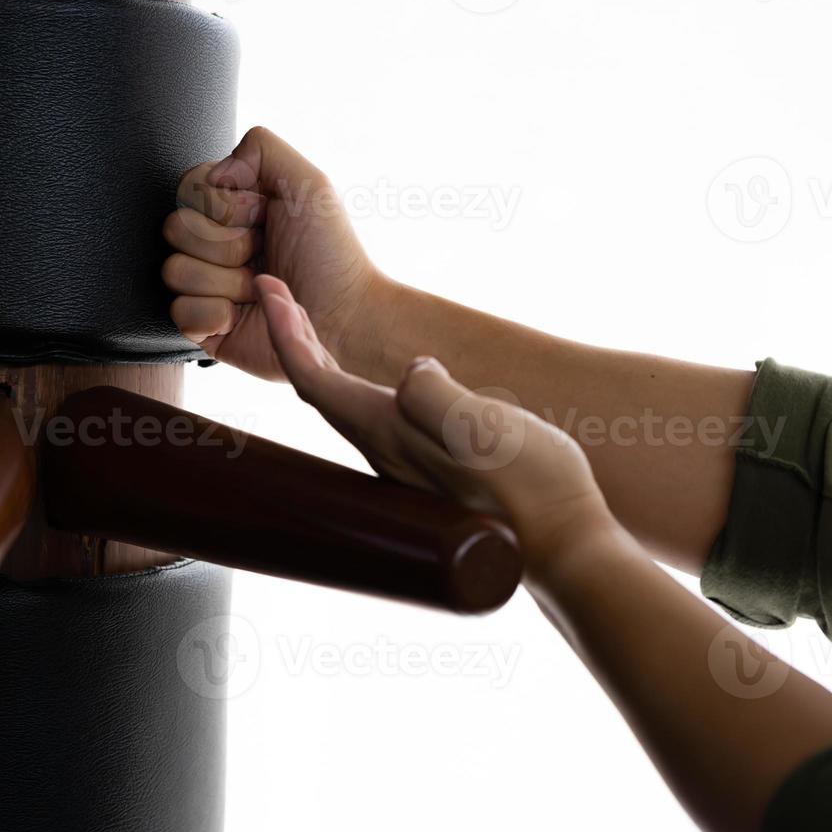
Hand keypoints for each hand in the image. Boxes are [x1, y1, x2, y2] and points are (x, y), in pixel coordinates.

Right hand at [164, 127, 382, 381]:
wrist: (343, 316)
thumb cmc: (331, 254)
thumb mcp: (308, 183)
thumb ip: (260, 148)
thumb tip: (214, 175)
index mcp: (230, 208)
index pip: (188, 189)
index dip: (225, 205)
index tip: (263, 216)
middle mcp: (212, 244)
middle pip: (174, 228)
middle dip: (227, 242)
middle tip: (262, 253)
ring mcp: (204, 286)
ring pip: (174, 271)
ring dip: (226, 281)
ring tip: (257, 286)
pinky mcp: (202, 326)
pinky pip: (179, 313)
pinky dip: (216, 315)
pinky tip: (242, 314)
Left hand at [253, 274, 617, 574]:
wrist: (563, 544)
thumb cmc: (529, 487)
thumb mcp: (481, 427)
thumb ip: (434, 395)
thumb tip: (413, 370)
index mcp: (389, 432)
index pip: (314, 378)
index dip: (286, 330)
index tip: (268, 287)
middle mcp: (387, 451)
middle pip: (320, 389)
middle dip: (295, 338)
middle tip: (278, 293)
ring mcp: (409, 464)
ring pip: (344, 405)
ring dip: (321, 361)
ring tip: (311, 327)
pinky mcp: (434, 470)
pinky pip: (376, 417)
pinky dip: (357, 384)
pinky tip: (379, 381)